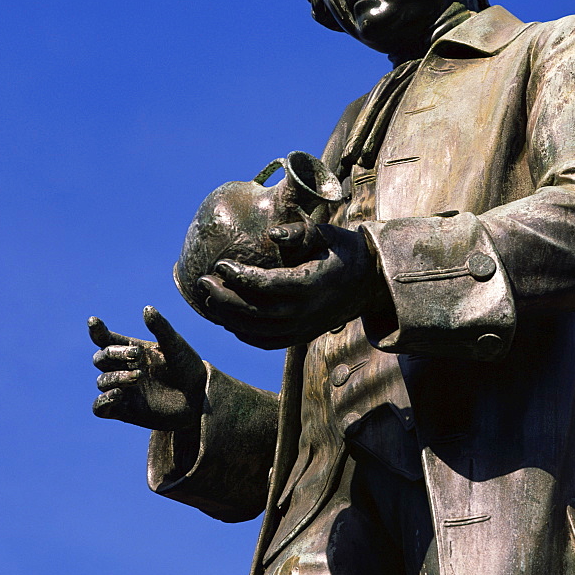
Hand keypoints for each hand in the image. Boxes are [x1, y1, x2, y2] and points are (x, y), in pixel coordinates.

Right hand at [89, 306, 206, 429]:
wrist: (200, 397)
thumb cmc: (188, 367)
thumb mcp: (176, 345)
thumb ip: (161, 328)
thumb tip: (147, 309)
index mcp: (133, 350)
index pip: (106, 340)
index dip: (97, 331)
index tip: (94, 321)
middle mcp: (124, 369)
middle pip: (101, 358)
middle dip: (113, 354)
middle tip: (136, 354)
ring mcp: (123, 390)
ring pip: (102, 381)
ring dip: (116, 377)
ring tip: (139, 376)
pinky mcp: (124, 411)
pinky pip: (100, 408)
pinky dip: (103, 401)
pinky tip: (118, 394)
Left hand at [197, 223, 383, 348]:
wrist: (370, 283)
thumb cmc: (345, 251)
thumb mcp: (328, 234)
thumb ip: (300, 232)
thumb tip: (272, 233)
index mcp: (311, 284)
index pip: (266, 284)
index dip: (240, 276)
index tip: (220, 264)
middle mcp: (306, 311)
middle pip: (254, 312)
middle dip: (224, 298)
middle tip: (204, 282)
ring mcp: (303, 328)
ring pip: (256, 330)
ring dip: (228, 316)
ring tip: (209, 298)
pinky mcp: (302, 336)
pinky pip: (267, 342)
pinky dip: (243, 333)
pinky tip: (228, 318)